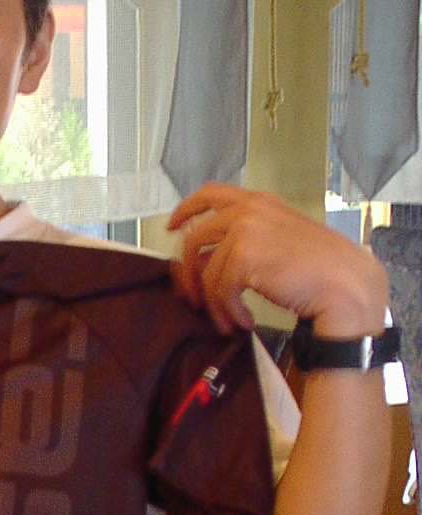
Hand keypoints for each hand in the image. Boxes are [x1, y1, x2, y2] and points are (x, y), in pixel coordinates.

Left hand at [166, 183, 388, 336]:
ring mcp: (244, 232)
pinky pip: (220, 291)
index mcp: (258, 202)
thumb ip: (246, 237)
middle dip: (187, 273)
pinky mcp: (244, 258)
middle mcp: (248, 212)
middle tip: (193, 298)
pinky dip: (229, 312)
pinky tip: (244, 320)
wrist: (345, 284)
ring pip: (206, 273)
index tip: (171, 227)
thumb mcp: (280, 237)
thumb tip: (205, 260)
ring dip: (215, 303)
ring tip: (229, 320)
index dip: (184, 210)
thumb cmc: (320, 267)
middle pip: (193, 239)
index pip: (209, 193)